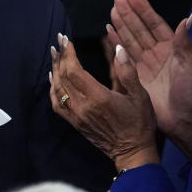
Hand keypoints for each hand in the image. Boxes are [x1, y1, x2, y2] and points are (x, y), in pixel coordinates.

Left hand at [49, 33, 158, 170]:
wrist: (132, 152)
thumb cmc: (139, 122)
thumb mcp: (139, 95)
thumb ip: (127, 71)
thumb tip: (118, 48)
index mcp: (97, 97)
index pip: (74, 71)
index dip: (68, 54)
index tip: (66, 40)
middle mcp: (82, 106)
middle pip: (63, 77)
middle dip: (59, 57)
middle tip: (58, 41)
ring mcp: (76, 116)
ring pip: (57, 90)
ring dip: (55, 70)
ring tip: (54, 55)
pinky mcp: (74, 123)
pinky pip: (56, 104)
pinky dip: (52, 89)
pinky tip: (53, 78)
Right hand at [107, 0, 191, 156]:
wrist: (181, 121)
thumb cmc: (191, 94)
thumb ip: (185, 44)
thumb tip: (187, 18)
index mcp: (172, 47)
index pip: (154, 23)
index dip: (143, 8)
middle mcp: (156, 52)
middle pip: (139, 27)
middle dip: (128, 11)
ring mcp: (144, 63)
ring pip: (130, 38)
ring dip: (120, 23)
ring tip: (111, 9)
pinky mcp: (135, 75)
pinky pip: (123, 54)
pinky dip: (115, 42)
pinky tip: (108, 30)